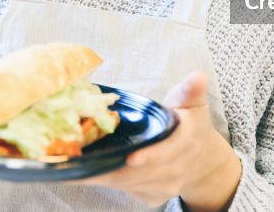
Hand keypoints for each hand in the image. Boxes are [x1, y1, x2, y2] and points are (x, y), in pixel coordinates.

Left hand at [69, 72, 241, 210]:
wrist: (203, 161)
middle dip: (108, 167)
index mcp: (186, 143)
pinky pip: (125, 190)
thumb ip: (191, 90)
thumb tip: (196, 76)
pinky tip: (82, 170)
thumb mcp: (193, 103)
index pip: (167, 152)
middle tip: (78, 159)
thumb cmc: (191, 124)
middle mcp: (175, 170)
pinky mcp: (151, 197)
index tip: (131, 158)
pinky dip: (103, 180)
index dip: (150, 156)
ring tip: (71, 164)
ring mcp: (163, 187)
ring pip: (126, 183)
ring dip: (99, 174)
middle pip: (139, 172)